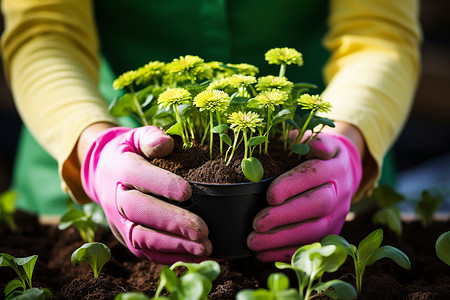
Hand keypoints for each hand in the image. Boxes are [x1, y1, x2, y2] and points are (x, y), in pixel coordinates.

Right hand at [80, 125, 211, 263]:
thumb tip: (166, 142)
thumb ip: (151, 137)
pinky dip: (170, 257)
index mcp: (119, 167)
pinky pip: (144, 251)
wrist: (103, 172)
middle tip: (202, 230)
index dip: (161, 184)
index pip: (137, 175)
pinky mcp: (124, 237)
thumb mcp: (137, 136)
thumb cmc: (130, 152)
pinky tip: (195, 256)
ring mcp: (117, 220)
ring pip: (141, 237)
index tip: (188, 191)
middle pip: (139, 211)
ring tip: (204, 247)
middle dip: (171, 222)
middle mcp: (113, 196)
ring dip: (173, 245)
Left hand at [247, 132, 362, 261]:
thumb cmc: (319, 155)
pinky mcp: (333, 231)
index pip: (315, 174)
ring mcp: (339, 213)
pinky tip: (263, 254)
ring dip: (283, 239)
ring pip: (315, 230)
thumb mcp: (314, 139)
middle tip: (256, 223)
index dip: (292, 185)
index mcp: (334, 165)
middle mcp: (341, 190)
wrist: (346, 171)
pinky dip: (287, 252)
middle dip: (285, 216)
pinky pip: (312, 245)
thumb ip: (300, 139)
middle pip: (318, 205)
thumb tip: (289, 137)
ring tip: (254, 242)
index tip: (269, 195)